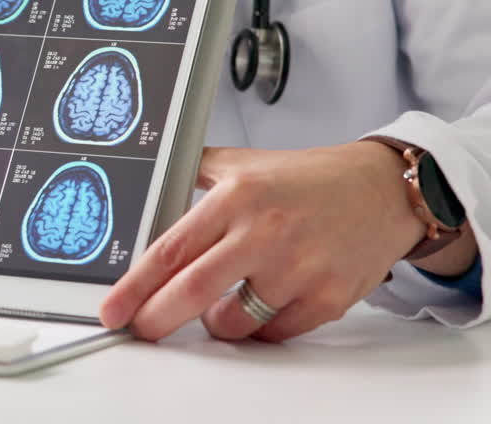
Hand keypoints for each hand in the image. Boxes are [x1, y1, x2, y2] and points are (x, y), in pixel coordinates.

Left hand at [100, 143, 428, 342]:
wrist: (382, 190)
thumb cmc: (309, 179)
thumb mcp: (244, 163)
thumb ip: (195, 169)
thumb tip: (151, 180)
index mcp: (236, 198)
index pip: (171, 250)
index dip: (135, 286)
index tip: (114, 309)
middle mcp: (265, 233)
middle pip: (193, 291)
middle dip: (157, 318)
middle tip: (141, 328)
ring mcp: (298, 268)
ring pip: (233, 321)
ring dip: (216, 321)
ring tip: (222, 301)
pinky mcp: (327, 298)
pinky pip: (273, 334)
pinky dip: (258, 328)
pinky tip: (263, 302)